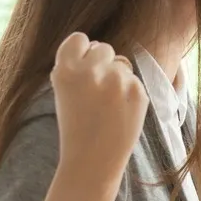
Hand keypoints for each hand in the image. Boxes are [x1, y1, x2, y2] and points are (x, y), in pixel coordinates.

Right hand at [50, 33, 147, 191]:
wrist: (92, 161)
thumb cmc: (76, 125)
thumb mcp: (63, 92)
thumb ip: (76, 66)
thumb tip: (95, 45)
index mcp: (66, 71)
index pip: (78, 39)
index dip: (81, 53)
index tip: (81, 69)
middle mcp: (91, 72)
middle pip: (103, 48)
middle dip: (101, 64)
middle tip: (96, 92)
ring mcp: (117, 81)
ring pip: (122, 64)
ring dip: (116, 78)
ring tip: (107, 106)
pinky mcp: (138, 92)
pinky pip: (134, 80)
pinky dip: (129, 93)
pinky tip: (119, 113)